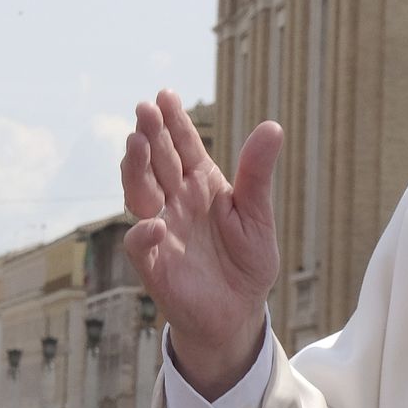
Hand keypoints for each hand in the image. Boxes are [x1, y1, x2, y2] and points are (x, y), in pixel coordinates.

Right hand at [121, 87, 282, 397]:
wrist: (239, 312)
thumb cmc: (246, 263)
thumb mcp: (258, 216)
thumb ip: (257, 175)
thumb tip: (272, 127)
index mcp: (201, 185)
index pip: (184, 147)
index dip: (174, 122)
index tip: (165, 95)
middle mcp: (176, 202)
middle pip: (158, 162)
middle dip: (151, 135)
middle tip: (145, 110)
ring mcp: (162, 230)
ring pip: (139, 193)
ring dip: (135, 169)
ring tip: (137, 144)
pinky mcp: (154, 264)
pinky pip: (140, 245)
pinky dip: (143, 233)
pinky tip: (153, 223)